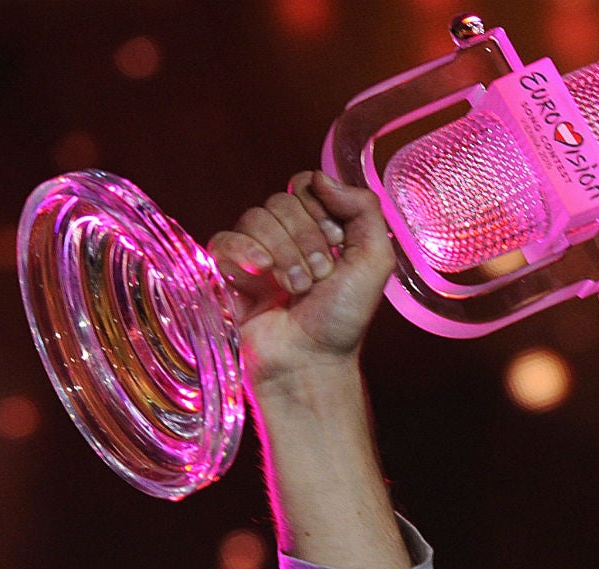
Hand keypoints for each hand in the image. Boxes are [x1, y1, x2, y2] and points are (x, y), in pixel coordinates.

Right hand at [209, 171, 397, 392]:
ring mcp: (255, 252)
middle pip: (282, 200)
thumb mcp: (374, 261)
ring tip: (297, 289)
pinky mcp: (228, 270)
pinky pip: (224, 238)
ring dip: (284, 254)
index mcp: (318, 228)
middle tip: (319, 277)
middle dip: (307, 240)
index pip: (307, 185)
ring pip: (255, 217)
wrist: (310, 361)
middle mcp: (286, 236)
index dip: (321, 210)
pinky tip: (263, 276)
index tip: (336, 245)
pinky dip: (246, 252)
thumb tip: (323, 177)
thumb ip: (364, 209)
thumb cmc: (342, 320)